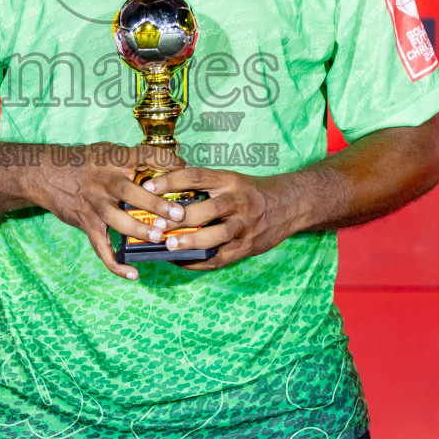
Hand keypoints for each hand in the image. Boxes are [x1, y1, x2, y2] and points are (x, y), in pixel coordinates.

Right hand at [29, 143, 188, 280]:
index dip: (166, 162)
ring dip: (138, 230)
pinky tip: (132, 274)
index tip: (186, 170)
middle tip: (179, 215)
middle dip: (156, 204)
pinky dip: (115, 264)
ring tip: (158, 238)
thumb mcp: (109, 151)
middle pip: (132, 192)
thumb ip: (136, 158)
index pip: (144, 156)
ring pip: (117, 219)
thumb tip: (173, 164)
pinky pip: (101, 247)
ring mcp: (94, 204)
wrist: (46, 173)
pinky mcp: (86, 223)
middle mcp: (104, 182)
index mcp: (114, 161)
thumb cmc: (84, 161)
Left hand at [142, 166, 302, 270]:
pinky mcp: (247, 247)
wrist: (290, 205)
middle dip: (180, 219)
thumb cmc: (251, 192)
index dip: (171, 182)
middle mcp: (238, 202)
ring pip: (217, 236)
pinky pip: (221, 258)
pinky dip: (199, 262)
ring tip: (169, 247)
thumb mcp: (231, 180)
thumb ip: (204, 187)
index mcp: (230, 181)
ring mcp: (245, 226)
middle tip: (156, 225)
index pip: (197, 177)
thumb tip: (166, 195)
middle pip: (208, 210)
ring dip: (191, 242)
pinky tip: (180, 262)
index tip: (149, 188)